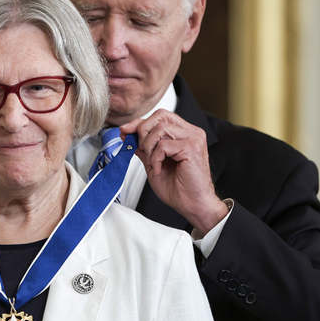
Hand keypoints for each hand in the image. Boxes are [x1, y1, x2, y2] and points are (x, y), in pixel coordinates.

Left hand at [120, 109, 227, 236]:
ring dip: (149, 147)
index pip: (161, 116)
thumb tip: (128, 133)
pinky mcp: (192, 147)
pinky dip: (156, 158)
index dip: (141, 122)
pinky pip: (163, 145)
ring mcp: (194, 138)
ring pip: (160, 129)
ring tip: (154, 163)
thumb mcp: (154, 163)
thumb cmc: (179, 188)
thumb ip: (144, 147)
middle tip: (142, 150)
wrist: (193, 205)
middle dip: (143, 131)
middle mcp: (191, 133)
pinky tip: (160, 169)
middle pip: (160, 116)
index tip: (126, 131)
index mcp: (185, 134)